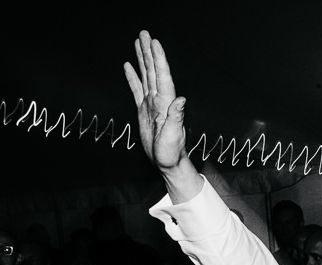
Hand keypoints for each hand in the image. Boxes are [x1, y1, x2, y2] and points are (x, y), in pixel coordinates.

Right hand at [124, 30, 186, 170]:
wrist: (167, 163)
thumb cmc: (172, 153)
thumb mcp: (174, 136)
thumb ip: (177, 117)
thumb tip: (182, 99)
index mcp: (166, 104)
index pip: (162, 77)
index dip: (159, 60)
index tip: (155, 43)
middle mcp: (159, 101)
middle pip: (153, 71)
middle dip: (149, 52)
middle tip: (145, 34)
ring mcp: (151, 104)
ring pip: (146, 76)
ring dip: (142, 59)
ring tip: (138, 42)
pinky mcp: (143, 110)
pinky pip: (137, 89)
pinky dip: (133, 77)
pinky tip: (129, 65)